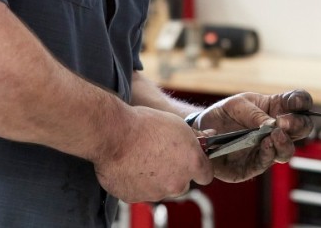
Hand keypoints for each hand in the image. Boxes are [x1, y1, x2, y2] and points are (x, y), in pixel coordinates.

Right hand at [94, 106, 212, 202]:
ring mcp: (155, 193)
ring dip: (155, 177)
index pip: (206, 175)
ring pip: (160, 188)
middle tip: (161, 155)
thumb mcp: (177, 123)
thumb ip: (194, 138)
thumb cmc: (143, 125)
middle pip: (182, 184)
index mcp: (191, 164)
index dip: (199, 166)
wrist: (112, 134)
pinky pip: (139, 191)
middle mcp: (176, 183)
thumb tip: (207, 136)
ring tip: (141, 156)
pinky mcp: (134, 197)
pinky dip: (136, 181)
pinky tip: (129, 164)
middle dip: (175, 173)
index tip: (192, 160)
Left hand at [193, 90, 312, 182]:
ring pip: (287, 151)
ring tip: (275, 135)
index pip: (298, 103)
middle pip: (301, 129)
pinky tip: (264, 145)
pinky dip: (267, 154)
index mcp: (276, 109)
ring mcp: (267, 149)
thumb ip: (254, 113)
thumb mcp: (237, 105)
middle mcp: (277, 130)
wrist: (200, 131)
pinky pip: (266, 162)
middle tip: (284, 121)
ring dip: (284, 143)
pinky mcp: (254, 165)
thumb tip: (271, 124)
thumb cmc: (223, 115)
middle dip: (298, 125)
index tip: (296, 102)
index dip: (302, 102)